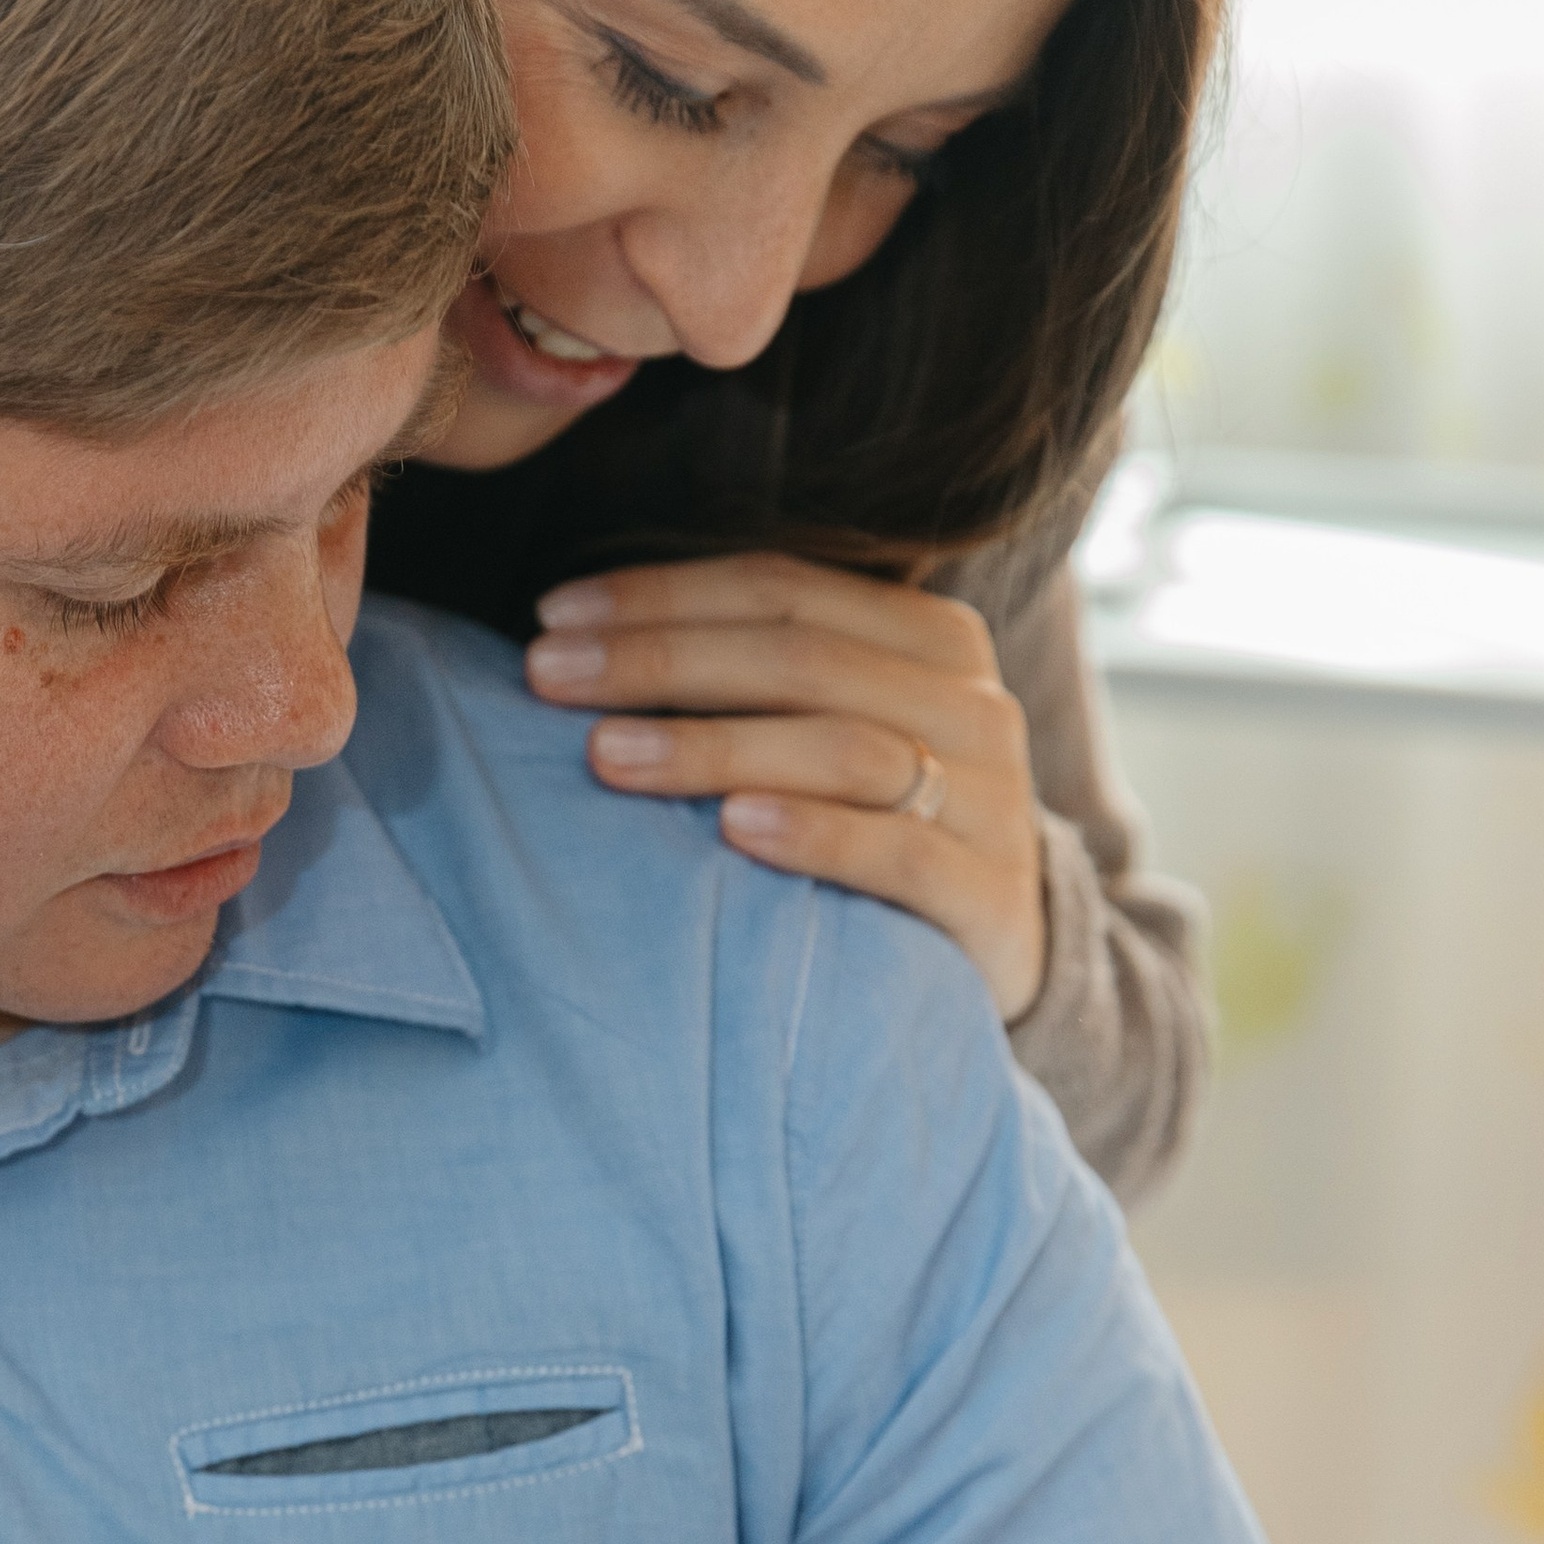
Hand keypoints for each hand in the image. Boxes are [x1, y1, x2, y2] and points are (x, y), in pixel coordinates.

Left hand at [528, 554, 1049, 1021]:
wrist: (996, 953)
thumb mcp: (836, 731)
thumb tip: (580, 639)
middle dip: (660, 660)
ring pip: (842, 747)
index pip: (782, 589)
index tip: (551, 617)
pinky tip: (731, 827)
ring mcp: (989, 799)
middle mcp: (971, 704)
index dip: (661, 594)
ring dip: (711, 744)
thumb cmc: (877, 826)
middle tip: (547, 677)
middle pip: (801, 657)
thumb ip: (754, 678)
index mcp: (930, 639)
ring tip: (604, 754)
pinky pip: (896, 851)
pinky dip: (811, 833)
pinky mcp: (988, 893)